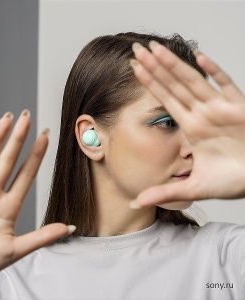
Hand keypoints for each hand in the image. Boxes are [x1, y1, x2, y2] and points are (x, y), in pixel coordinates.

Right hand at [0, 111, 74, 297]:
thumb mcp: (17, 249)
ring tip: (6, 119)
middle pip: (9, 159)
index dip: (37, 154)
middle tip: (28, 118)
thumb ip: (43, 236)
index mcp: (10, 205)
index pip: (27, 173)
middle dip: (18, 138)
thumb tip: (70, 228)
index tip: (46, 137)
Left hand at [130, 41, 244, 207]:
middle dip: (155, 67)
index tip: (132, 69)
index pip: (165, 100)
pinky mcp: (240, 110)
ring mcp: (220, 109)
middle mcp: (202, 114)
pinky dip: (215, 72)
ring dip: (174, 65)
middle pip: (174, 85)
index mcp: (191, 127)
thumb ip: (163, 193)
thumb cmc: (231, 180)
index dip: (149, 84)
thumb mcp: (192, 188)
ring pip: (193, 81)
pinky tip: (199, 57)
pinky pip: (227, 86)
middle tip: (136, 48)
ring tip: (155, 48)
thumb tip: (134, 203)